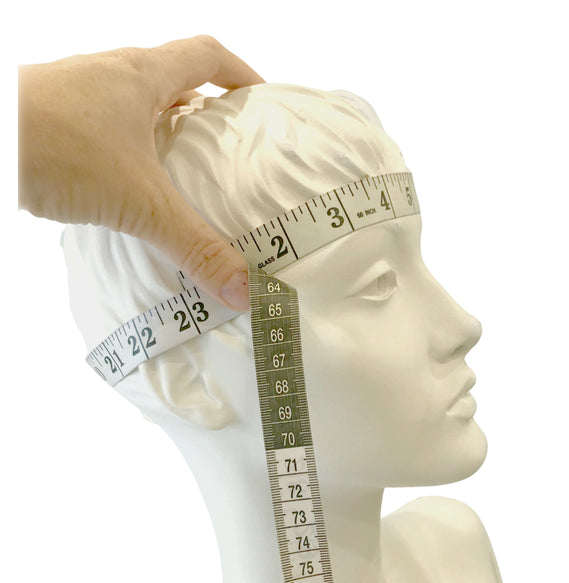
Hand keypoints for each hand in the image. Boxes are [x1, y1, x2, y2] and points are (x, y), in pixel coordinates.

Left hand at [18, 35, 264, 310]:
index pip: (208, 55)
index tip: (260, 98)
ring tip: (184, 167)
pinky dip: (129, 147)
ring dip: (165, 126)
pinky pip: (107, 126)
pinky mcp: (57, 120)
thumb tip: (243, 288)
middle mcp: (113, 76)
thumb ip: (194, 245)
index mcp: (144, 76)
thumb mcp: (139, 202)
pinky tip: (129, 183)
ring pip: (137, 102)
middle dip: (206, 104)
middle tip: (228, 143)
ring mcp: (81, 95)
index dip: (241, 72)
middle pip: (174, 76)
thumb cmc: (54, 146)